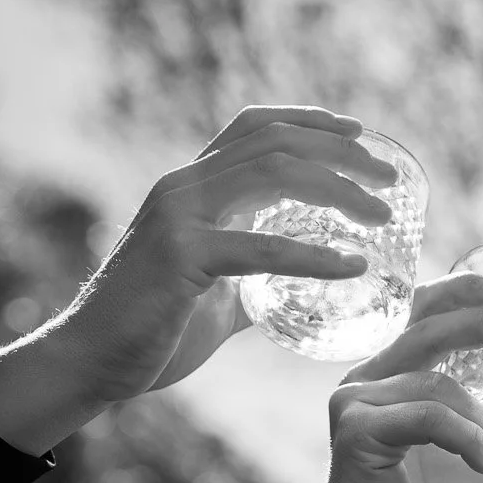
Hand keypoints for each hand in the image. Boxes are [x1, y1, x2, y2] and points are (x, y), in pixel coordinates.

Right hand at [70, 104, 403, 400]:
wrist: (92, 363)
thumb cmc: (154, 332)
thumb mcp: (221, 297)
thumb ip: (262, 282)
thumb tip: (315, 290)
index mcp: (191, 187)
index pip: (253, 126)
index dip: (309, 120)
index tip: (358, 133)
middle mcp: (184, 187)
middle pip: (276, 142)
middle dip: (341, 152)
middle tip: (389, 179)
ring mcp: (180, 216)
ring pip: (274, 174)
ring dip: (339, 190)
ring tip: (382, 216)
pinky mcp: (181, 257)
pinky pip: (262, 248)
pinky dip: (315, 256)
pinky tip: (352, 266)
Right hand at [284, 274, 482, 482]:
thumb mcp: (475, 457)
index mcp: (389, 378)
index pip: (419, 315)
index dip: (459, 293)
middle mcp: (364, 382)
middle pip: (426, 329)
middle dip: (482, 325)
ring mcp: (353, 404)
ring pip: (438, 386)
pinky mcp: (356, 433)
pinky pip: (427, 418)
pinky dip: (467, 438)